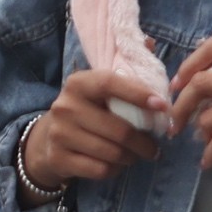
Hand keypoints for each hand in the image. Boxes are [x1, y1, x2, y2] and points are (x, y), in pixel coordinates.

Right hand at [21, 67, 171, 192]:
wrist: (48, 140)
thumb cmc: (86, 110)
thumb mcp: (98, 89)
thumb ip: (125, 69)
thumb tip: (150, 42)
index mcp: (78, 83)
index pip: (110, 84)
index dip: (138, 93)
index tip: (162, 105)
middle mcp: (65, 106)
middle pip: (118, 130)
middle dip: (144, 142)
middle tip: (155, 148)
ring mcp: (60, 134)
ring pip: (112, 153)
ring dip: (131, 157)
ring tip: (136, 155)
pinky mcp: (59, 158)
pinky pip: (100, 170)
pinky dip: (114, 169)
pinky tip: (116, 163)